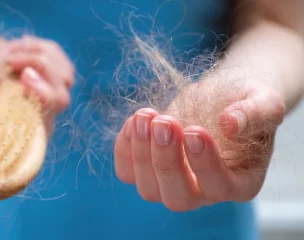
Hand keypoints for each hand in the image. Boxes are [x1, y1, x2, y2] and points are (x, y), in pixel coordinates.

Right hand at [0, 28, 73, 134]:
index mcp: (11, 125)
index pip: (42, 127)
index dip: (42, 102)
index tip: (25, 77)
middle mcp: (34, 115)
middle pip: (61, 100)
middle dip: (41, 72)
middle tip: (12, 59)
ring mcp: (48, 95)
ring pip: (64, 78)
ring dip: (36, 56)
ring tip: (8, 53)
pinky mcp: (53, 76)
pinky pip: (61, 60)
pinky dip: (40, 47)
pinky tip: (19, 47)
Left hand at [114, 76, 285, 210]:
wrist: (222, 98)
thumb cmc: (244, 103)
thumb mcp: (263, 100)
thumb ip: (255, 112)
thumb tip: (229, 124)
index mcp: (239, 182)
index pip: (220, 187)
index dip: (205, 163)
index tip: (194, 131)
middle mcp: (203, 192)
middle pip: (178, 197)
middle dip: (166, 161)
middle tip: (165, 122)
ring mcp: (172, 183)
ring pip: (149, 189)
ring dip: (141, 153)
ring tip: (145, 116)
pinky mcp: (148, 170)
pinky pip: (127, 172)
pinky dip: (124, 149)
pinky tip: (134, 121)